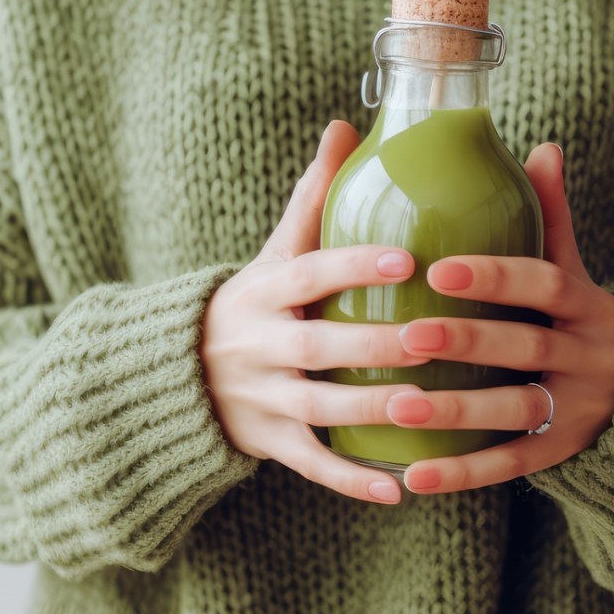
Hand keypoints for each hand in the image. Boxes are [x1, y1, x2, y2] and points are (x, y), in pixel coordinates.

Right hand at [200, 120, 428, 504]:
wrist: (179, 372)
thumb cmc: (255, 301)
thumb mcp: (274, 250)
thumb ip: (312, 197)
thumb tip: (345, 124)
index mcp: (262, 290)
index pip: (308, 273)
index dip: (351, 265)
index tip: (406, 257)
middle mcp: (256, 344)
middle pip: (316, 346)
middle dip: (374, 346)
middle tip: (435, 339)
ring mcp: (260, 397)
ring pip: (317, 406)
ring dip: (372, 410)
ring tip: (427, 408)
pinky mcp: (268, 441)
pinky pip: (309, 463)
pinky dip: (349, 478)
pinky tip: (397, 488)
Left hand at [387, 143, 613, 494]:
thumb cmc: (580, 318)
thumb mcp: (576, 271)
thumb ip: (554, 218)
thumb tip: (545, 146)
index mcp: (591, 306)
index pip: (546, 284)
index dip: (496, 276)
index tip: (438, 268)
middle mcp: (592, 358)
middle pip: (526, 348)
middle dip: (467, 341)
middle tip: (408, 334)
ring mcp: (580, 410)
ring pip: (516, 411)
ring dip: (456, 413)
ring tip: (398, 406)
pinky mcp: (563, 452)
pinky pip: (512, 465)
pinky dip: (464, 474)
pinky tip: (413, 477)